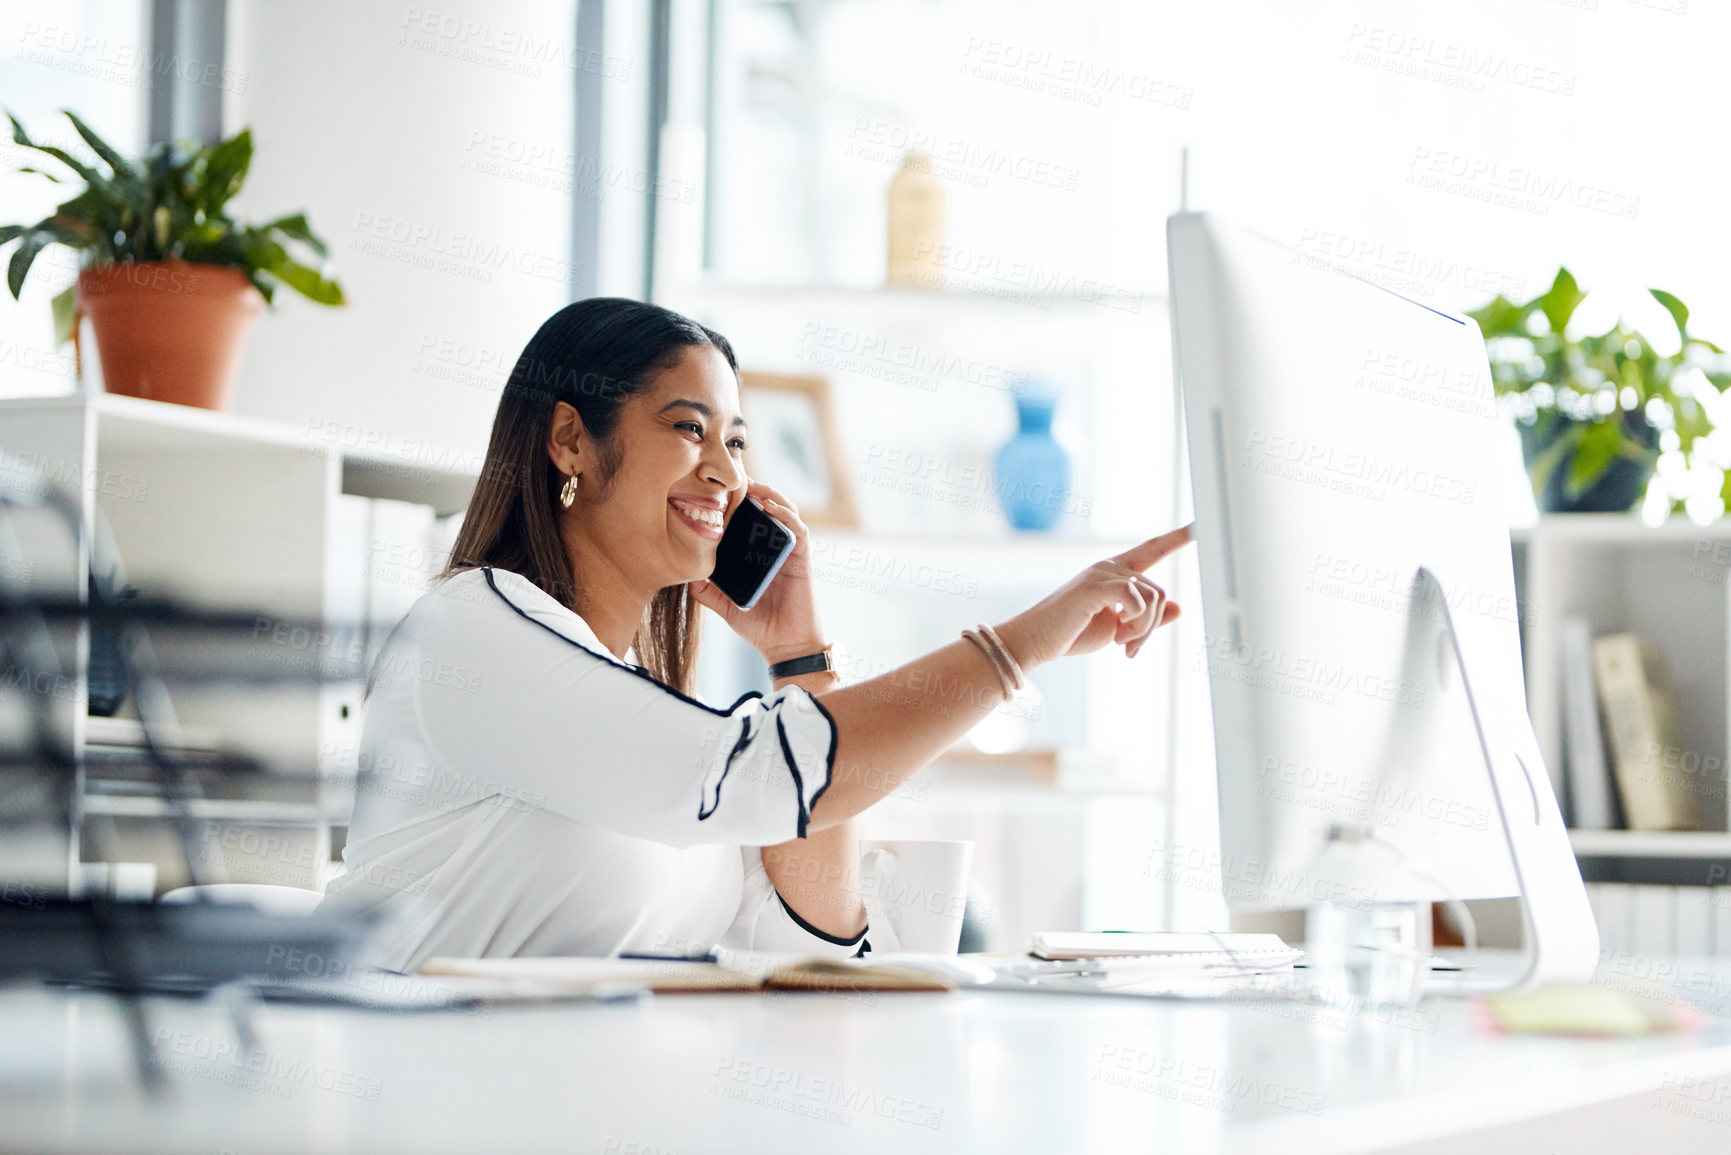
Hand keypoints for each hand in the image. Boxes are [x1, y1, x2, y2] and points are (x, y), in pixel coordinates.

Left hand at [688, 480, 828, 664]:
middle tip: (732, 477)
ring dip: (770, 495)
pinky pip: (799, 530)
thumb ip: (707, 591)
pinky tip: (771, 507)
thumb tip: (685, 576)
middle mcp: (774, 549)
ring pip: (785, 511)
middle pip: (767, 508)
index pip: (749, 520)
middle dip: (752, 490)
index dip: (737, 502)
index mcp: (757, 555)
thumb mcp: (725, 606)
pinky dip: (787, 516)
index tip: (716, 489)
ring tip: (751, 485)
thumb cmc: (759, 627)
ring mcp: (790, 552)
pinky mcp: (803, 559)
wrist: (785, 646)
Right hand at [997, 525, 1192, 667]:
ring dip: (1143, 630)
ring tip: (1122, 645)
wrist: (1034, 643)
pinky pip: (1135, 598)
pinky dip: (1134, 622)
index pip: (1151, 549)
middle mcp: (1109, 566)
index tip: (1199, 524)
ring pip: (1151, 597)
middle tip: (1130, 649)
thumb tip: (1179, 607)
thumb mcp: (1117, 627)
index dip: (1175, 538)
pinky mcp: (1093, 586)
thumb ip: (1147, 617)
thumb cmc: (1071, 633)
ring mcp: (1101, 574)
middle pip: (1158, 591)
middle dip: (1151, 626)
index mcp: (1114, 572)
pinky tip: (1117, 637)